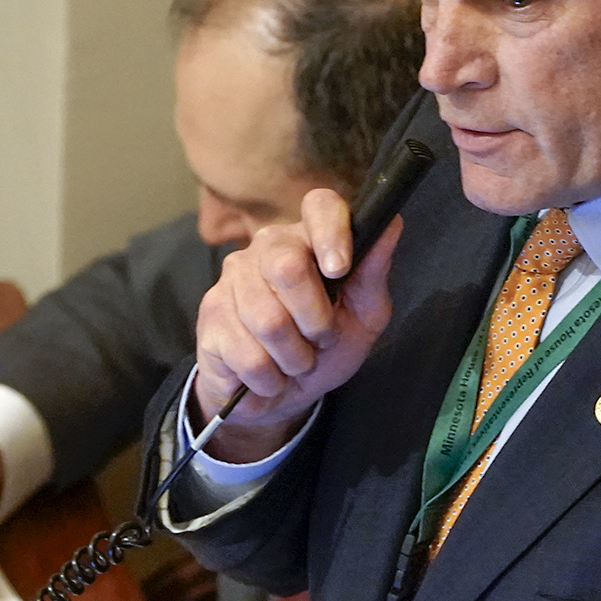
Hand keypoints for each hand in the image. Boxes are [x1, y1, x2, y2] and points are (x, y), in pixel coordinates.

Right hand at [193, 189, 401, 460]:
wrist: (277, 395)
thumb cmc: (323, 350)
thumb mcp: (362, 316)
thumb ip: (373, 274)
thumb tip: (391, 222)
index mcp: (307, 240)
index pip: (319, 205)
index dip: (332, 232)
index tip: (339, 269)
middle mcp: (263, 250)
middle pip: (287, 267)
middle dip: (315, 320)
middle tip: (320, 339)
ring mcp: (230, 282)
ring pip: (269, 321)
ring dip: (295, 357)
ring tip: (294, 361)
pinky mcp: (210, 318)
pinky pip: (248, 356)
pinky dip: (270, 378)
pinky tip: (268, 375)